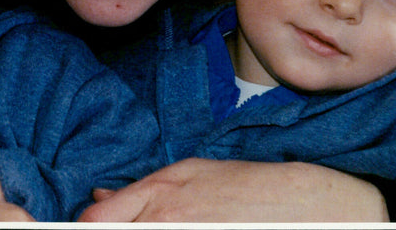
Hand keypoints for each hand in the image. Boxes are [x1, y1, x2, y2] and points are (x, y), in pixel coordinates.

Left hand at [77, 158, 389, 221]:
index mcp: (159, 195)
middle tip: (123, 228)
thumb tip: (97, 200)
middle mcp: (165, 223)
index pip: (95, 224)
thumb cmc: (250, 185)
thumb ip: (138, 191)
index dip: (87, 229)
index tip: (92, 229)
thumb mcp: (191, 172)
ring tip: (154, 228)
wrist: (308, 205)